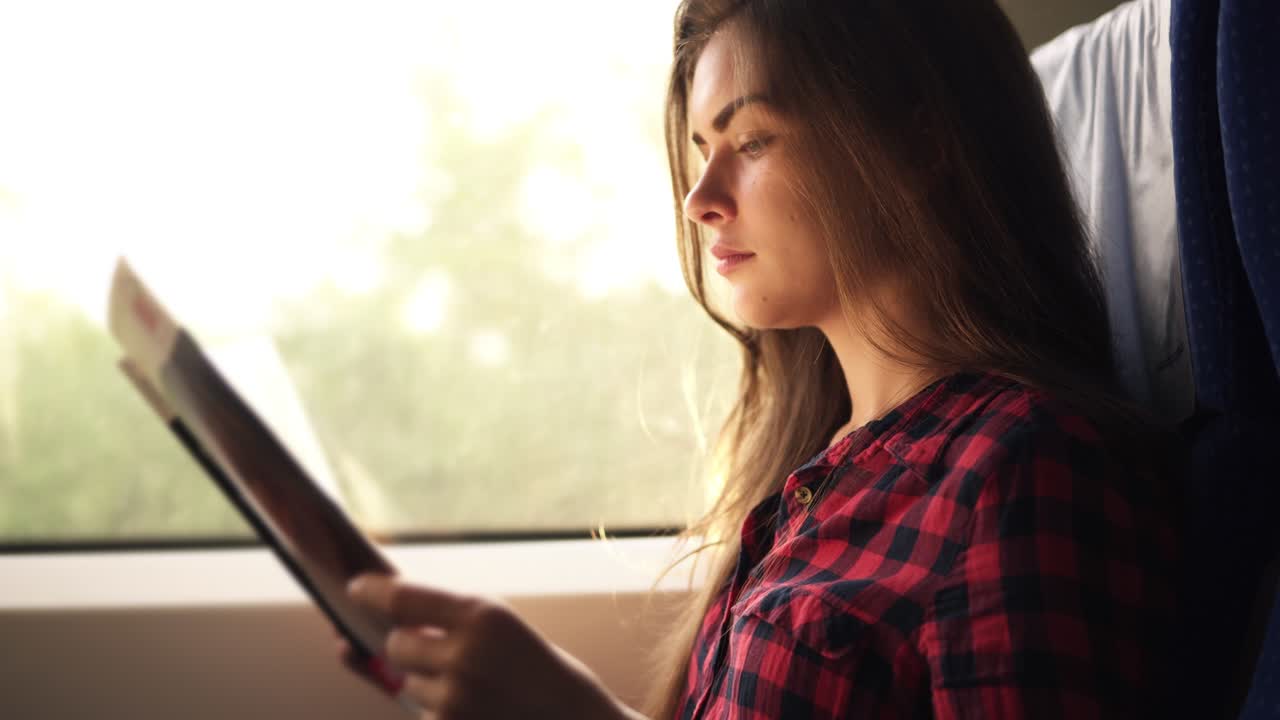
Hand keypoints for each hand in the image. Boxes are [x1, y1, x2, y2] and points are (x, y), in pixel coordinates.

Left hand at [343, 573, 645, 719]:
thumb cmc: (543, 674)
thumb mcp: (503, 631)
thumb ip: (447, 622)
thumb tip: (386, 609)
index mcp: (483, 616)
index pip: (402, 597)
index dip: (371, 591)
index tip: (354, 587)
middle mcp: (465, 655)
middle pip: (396, 643)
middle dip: (406, 644)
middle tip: (431, 646)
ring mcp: (457, 700)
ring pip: (405, 681)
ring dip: (423, 680)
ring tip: (472, 685)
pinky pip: (421, 711)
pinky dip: (437, 708)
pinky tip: (475, 706)